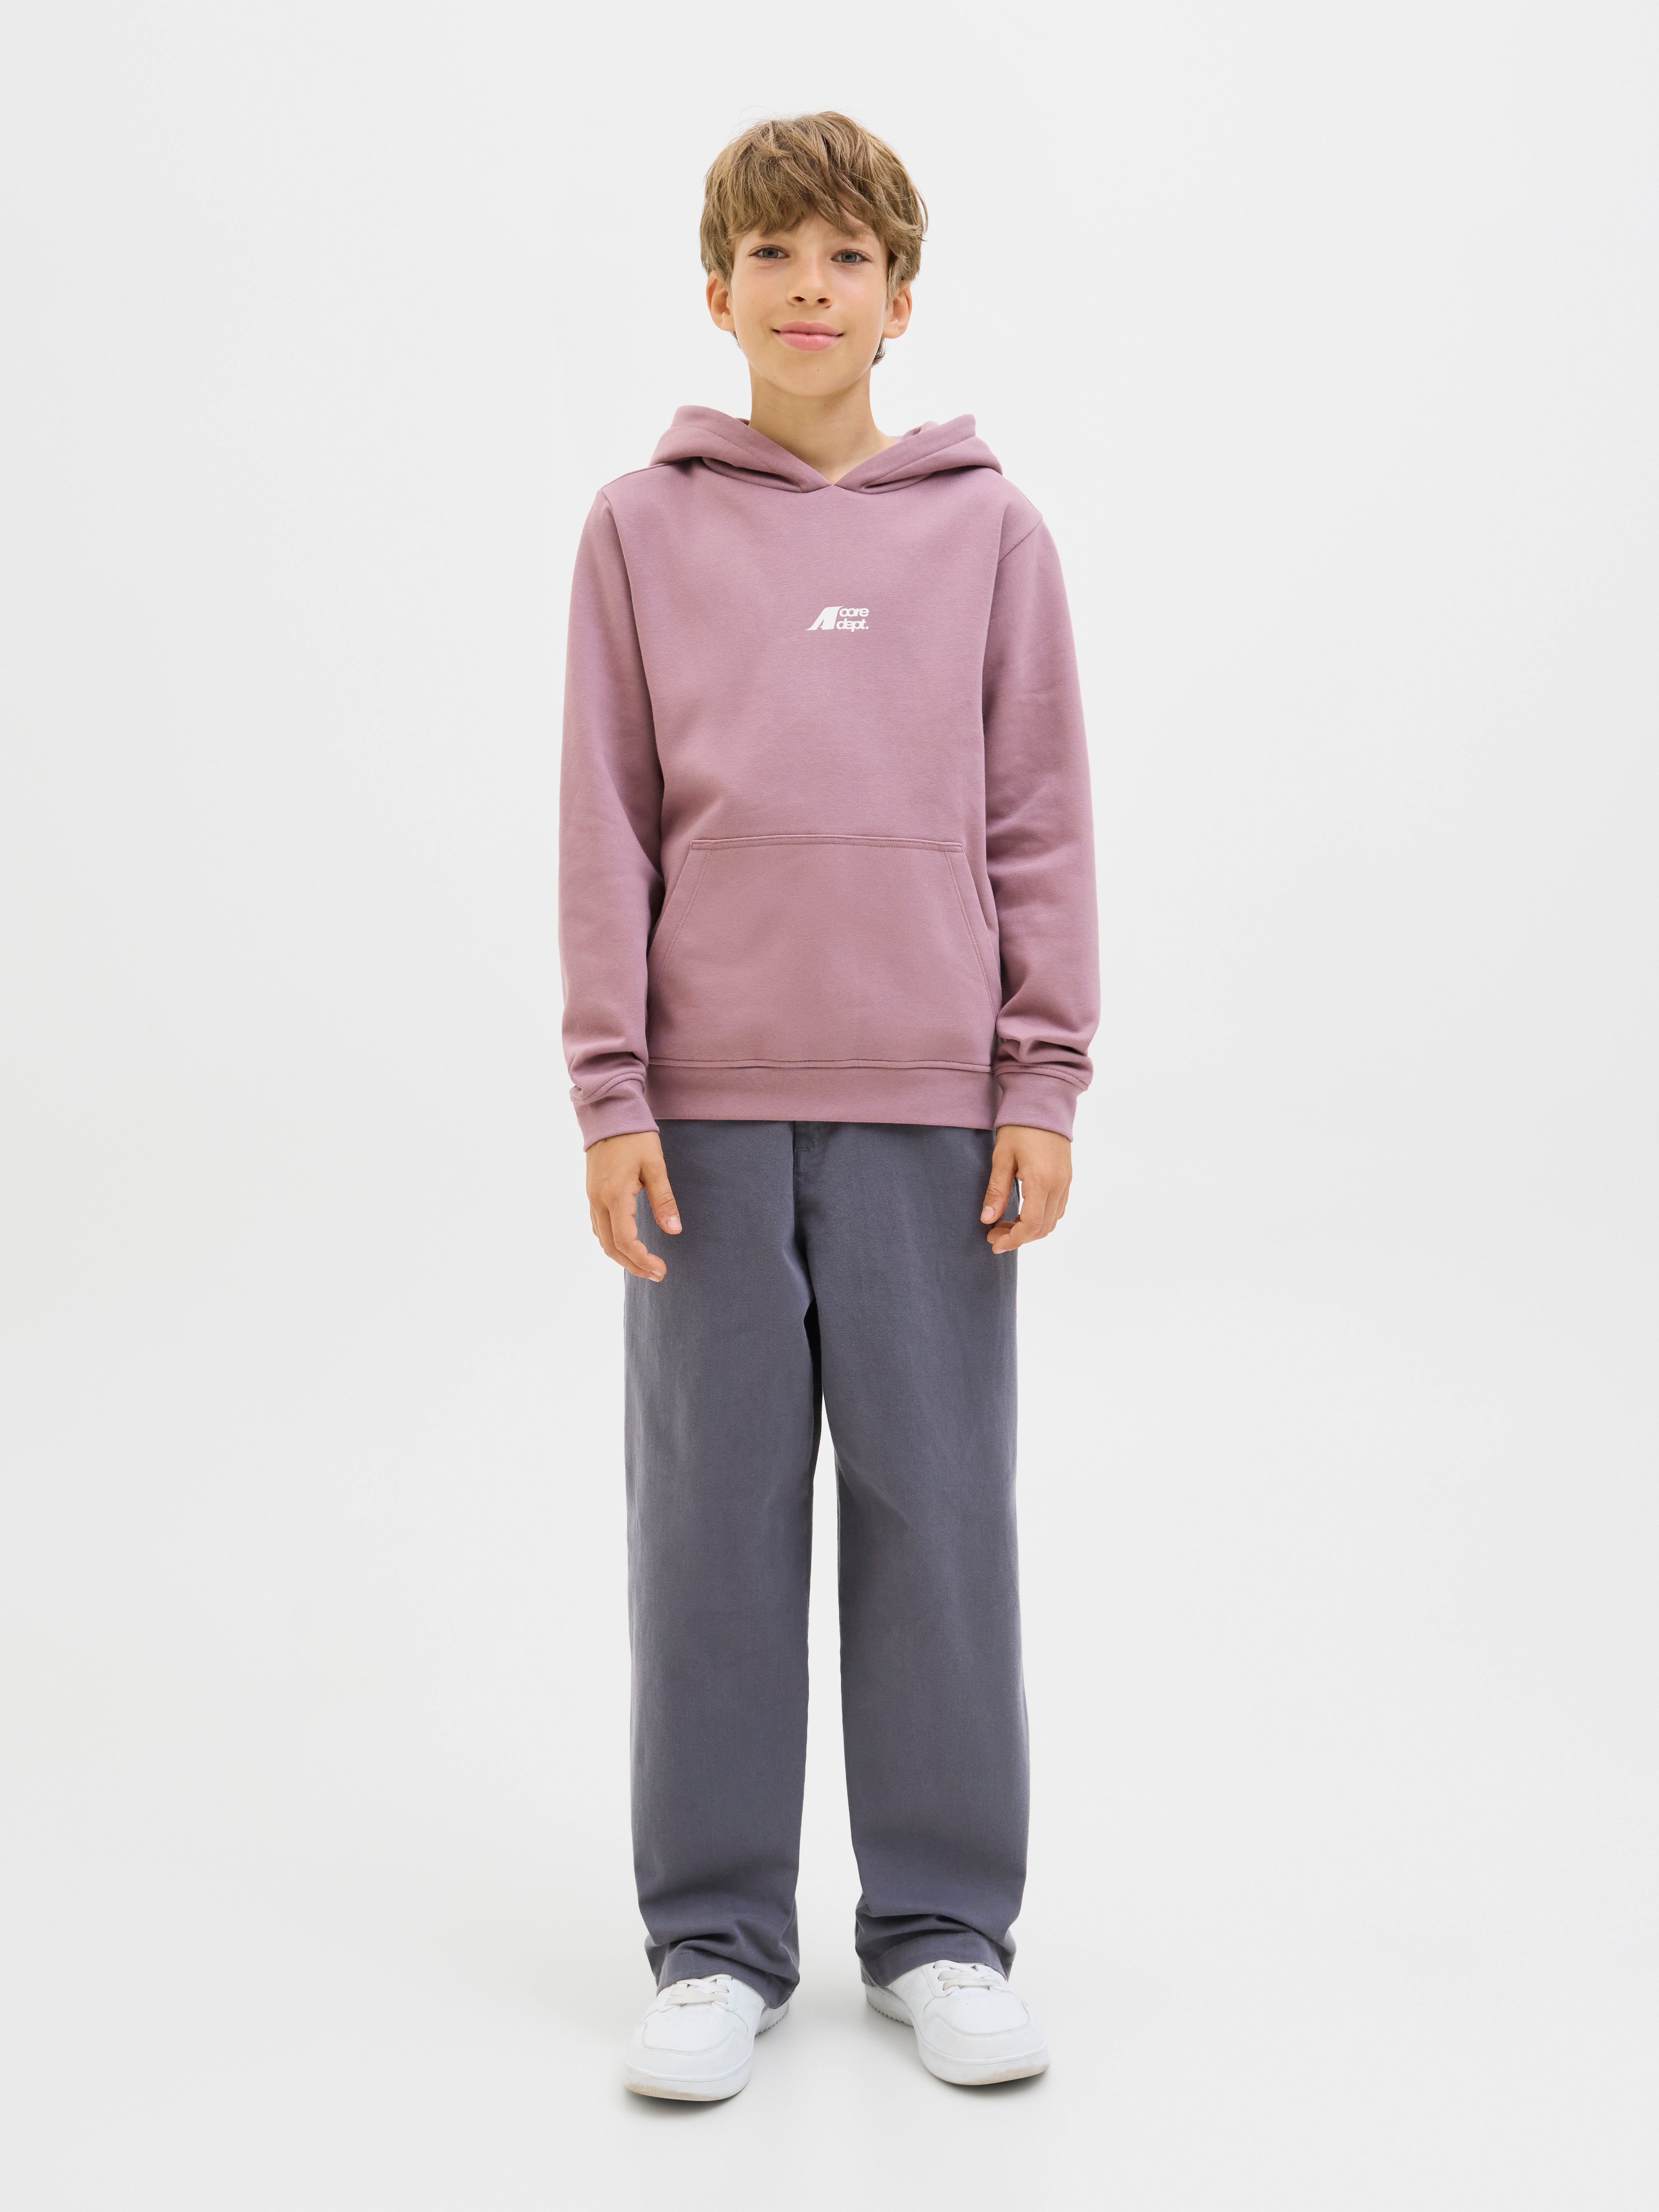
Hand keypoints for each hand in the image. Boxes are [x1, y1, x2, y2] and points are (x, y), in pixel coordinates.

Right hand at [586, 1131, 680, 1280]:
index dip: (643, 1260)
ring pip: (602, 1239)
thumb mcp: (655, 1166)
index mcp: (614, 1195)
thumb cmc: (635, 1137)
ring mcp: (592, 1198)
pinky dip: (612, 1242)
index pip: (625, 1241)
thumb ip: (664, 1200)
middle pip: (611, 1247)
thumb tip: (674, 1230)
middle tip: (657, 1274)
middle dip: (633, 1265)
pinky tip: (627, 1244)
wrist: (609, 1114)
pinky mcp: (592, 1193)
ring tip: (645, 1264)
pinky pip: (598, 1226)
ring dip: (622, 1257)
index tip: (662, 1270)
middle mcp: (598, 1201)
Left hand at [980, 1125, 1071, 1255]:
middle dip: (1018, 1238)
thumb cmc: (1019, 1127)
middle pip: (1042, 1228)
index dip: (1012, 1240)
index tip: (993, 1243)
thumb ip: (996, 1190)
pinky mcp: (1067, 1178)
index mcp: (1042, 1180)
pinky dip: (1040, 1219)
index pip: (1031, 1225)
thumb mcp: (1001, 1157)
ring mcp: (1066, 1182)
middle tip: (993, 1234)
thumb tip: (987, 1220)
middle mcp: (1059, 1185)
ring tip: (1004, 1225)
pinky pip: (1057, 1209)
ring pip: (1052, 1221)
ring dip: (1029, 1230)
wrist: (1043, 1103)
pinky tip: (1021, 1213)